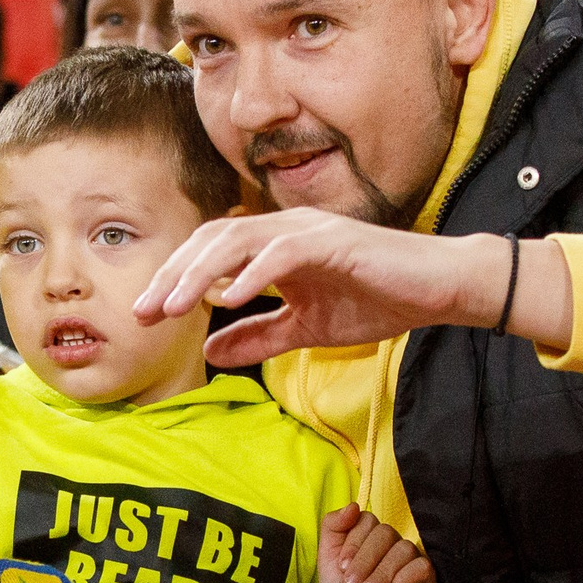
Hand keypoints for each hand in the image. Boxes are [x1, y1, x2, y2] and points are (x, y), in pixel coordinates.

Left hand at [134, 210, 575, 365]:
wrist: (439, 290)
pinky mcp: (334, 241)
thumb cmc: (377, 300)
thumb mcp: (306, 329)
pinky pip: (282, 252)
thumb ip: (259, 337)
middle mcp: (283, 229)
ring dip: (200, 274)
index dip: (173, 280)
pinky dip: (252, 272)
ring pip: (237, 241)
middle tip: (143, 312)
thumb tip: (210, 353)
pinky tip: (229, 297)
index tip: (144, 315)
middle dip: (172, 276)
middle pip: (210, 241)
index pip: (208, 254)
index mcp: (272, 245)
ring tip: (174, 306)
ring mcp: (308, 231)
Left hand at [316, 505, 433, 582]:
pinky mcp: (426, 581)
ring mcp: (409, 562)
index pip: (368, 520)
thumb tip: (353, 505)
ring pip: (404, 549)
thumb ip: (333, 526)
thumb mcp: (327, 558)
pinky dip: (404, 577)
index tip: (341, 566)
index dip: (354, 541)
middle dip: (365, 559)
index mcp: (368, 537)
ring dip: (381, 571)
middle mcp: (391, 546)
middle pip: (385, 533)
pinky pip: (423, 566)